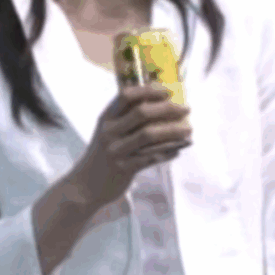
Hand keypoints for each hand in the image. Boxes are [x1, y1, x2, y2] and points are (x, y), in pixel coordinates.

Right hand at [73, 84, 192, 207]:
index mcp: (106, 118)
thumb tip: (158, 105)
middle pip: (141, 113)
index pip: (126, 95)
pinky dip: (168, 151)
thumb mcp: (107, 131)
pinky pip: (152, 157)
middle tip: (185, 109)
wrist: (86, 184)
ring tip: (188, 129)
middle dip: (167, 109)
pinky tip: (179, 149)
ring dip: (173, 130)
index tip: (167, 91)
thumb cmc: (101, 154)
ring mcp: (116, 150)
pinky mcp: (125, 168)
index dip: (148, 90)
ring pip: (149, 135)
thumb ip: (125, 118)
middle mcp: (109, 131)